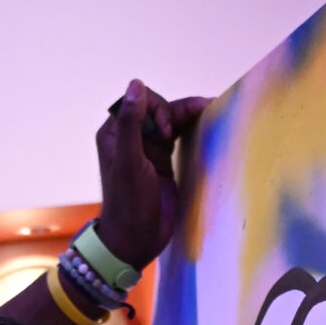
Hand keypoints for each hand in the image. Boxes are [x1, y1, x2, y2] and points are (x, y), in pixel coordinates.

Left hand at [95, 80, 209, 272]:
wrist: (135, 241)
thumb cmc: (129, 203)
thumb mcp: (129, 162)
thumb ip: (131, 123)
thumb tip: (136, 84)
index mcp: (115, 133)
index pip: (138, 101)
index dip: (156, 108)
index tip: (166, 132)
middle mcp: (130, 138)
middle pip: (157, 109)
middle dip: (175, 110)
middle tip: (188, 125)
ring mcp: (148, 150)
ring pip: (170, 121)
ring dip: (187, 115)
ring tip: (210, 107)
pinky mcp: (163, 162)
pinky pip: (178, 137)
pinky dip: (190, 129)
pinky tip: (206, 122)